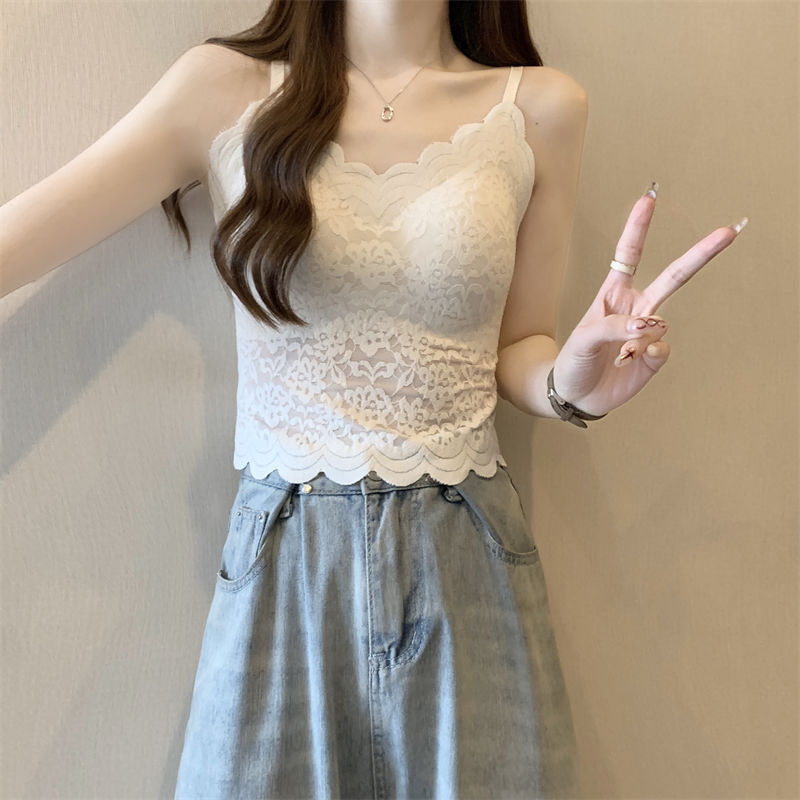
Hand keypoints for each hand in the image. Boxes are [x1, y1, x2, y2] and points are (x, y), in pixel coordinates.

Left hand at [552, 183, 747, 416]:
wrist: (576, 395)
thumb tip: (650, 324)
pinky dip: (649, 355)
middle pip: (673, 277)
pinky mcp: (655, 356)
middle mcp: (636, 309)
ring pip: (661, 324)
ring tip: (617, 355)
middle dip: (700, 254)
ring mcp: (648, 333)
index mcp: (613, 294)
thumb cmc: (573, 360)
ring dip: (639, 340)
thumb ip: (613, 327)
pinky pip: (663, 348)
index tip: (649, 199)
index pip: (629, 256)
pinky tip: (631, 362)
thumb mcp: (583, 339)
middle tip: (727, 231)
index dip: (638, 228)